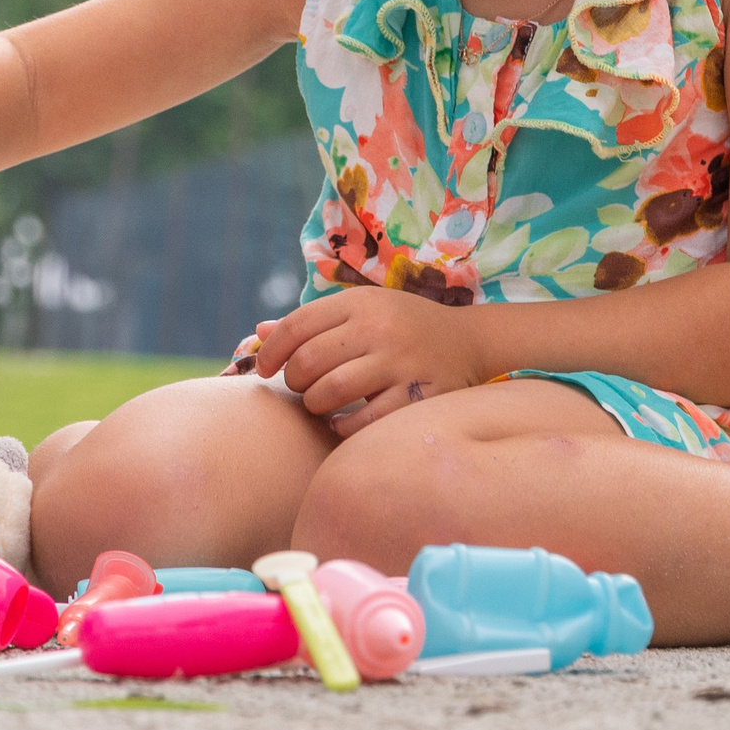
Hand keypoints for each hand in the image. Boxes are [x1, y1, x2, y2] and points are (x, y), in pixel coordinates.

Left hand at [248, 288, 491, 436]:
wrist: (470, 342)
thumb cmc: (403, 327)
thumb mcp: (364, 310)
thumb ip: (314, 322)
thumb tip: (259, 332)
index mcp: (361, 301)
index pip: (296, 325)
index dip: (271, 351)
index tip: (268, 369)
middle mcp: (380, 327)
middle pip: (308, 361)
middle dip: (294, 382)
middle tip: (301, 388)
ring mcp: (402, 361)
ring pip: (330, 392)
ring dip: (315, 405)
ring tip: (322, 405)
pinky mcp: (420, 394)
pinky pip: (363, 421)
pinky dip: (343, 428)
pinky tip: (343, 423)